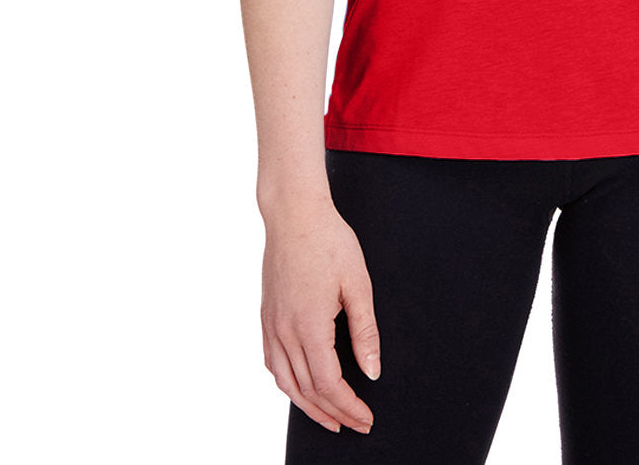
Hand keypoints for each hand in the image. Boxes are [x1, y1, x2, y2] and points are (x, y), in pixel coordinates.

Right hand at [260, 199, 381, 433]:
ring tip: (329, 417)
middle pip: (307, 390)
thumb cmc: (329, 241)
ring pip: (285, 382)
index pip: (329, 384)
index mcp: (309, 327)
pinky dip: (287, 384)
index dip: (349, 407)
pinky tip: (300, 386)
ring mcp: (271, 325)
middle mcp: (284, 332)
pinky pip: (272, 363)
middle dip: (333, 413)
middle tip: (355, 424)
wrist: (294, 214)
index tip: (366, 418)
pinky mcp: (266, 317)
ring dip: (308, 406)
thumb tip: (372, 372)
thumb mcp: (358, 284)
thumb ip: (365, 332)